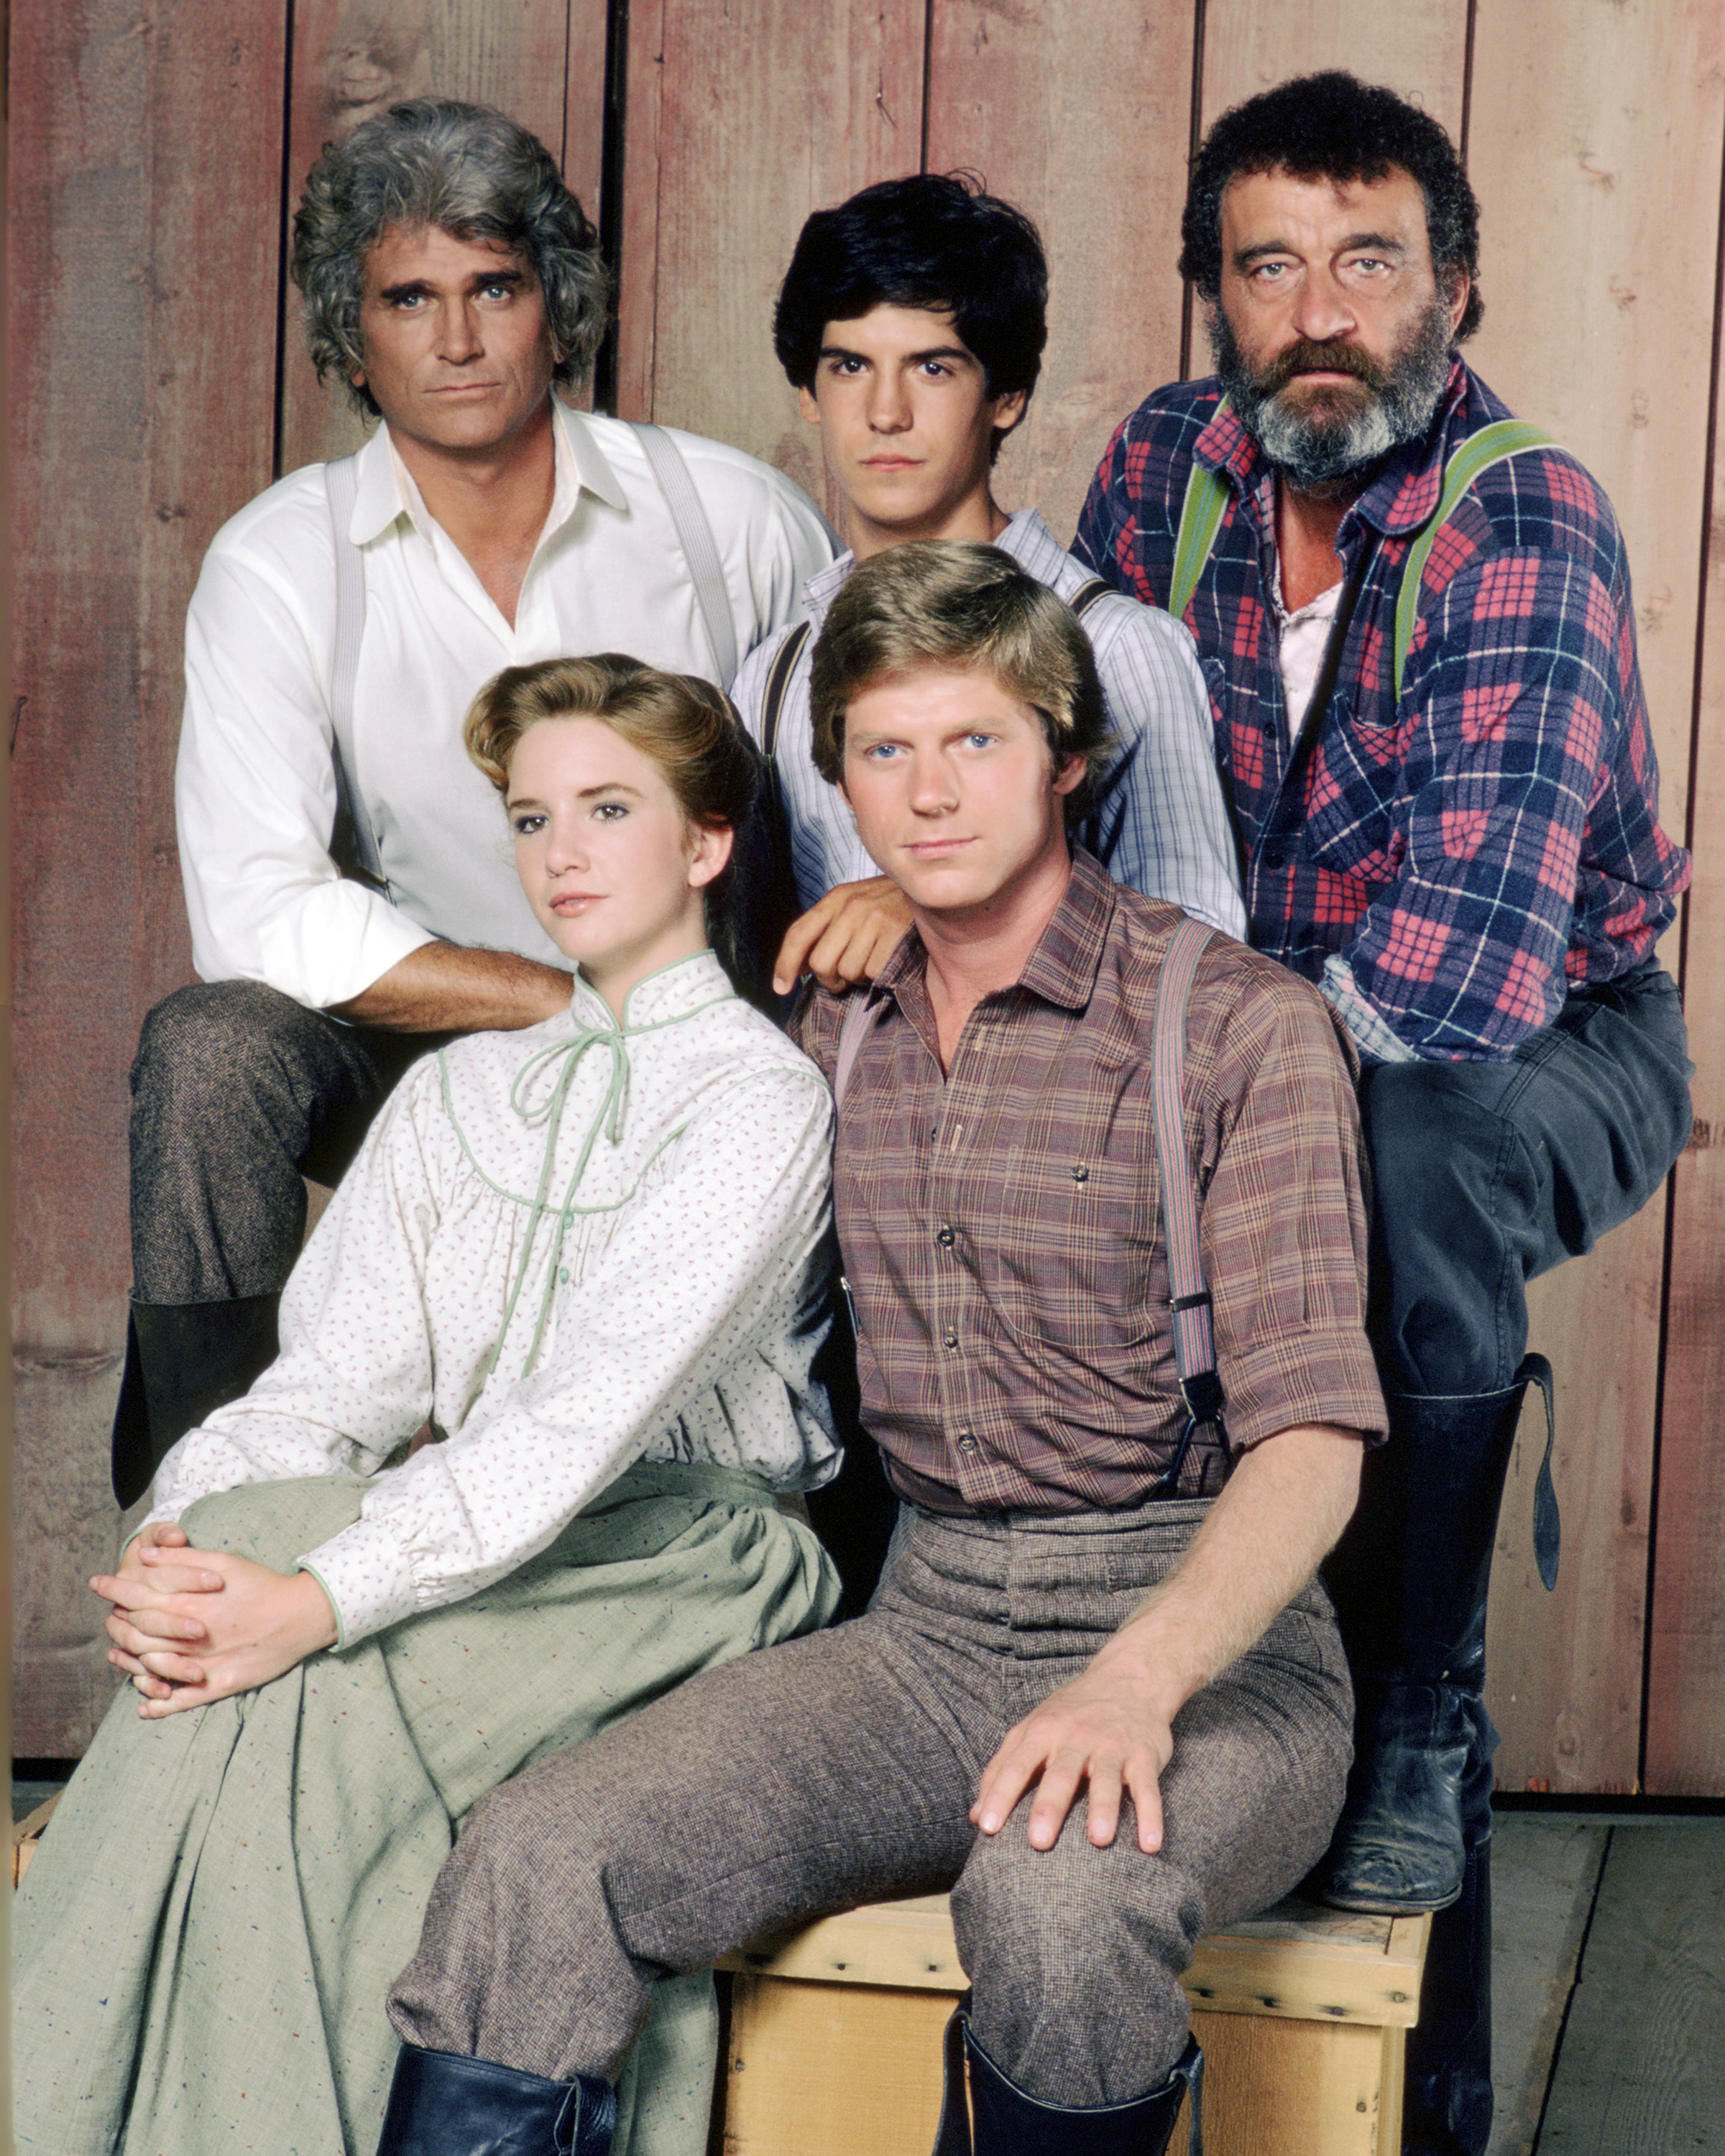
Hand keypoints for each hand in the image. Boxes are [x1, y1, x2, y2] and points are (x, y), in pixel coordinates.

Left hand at [93, 1547, 338, 1716]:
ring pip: (150, 1668)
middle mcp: (187, 1638)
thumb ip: (181, 1560)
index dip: (113, 1589)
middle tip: (107, 1617)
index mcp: (186, 1604)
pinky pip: (180, 1701)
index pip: (135, 1598)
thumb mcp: (223, 1562)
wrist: (300, 1615)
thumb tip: (145, 1555)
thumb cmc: (262, 1585)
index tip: (98, 1583)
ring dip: (128, 1663)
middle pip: (136, 1634)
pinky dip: (158, 1706)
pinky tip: (145, 1706)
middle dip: (116, 1623)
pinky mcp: (217, 1684)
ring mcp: (200, 1664)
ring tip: (116, 1655)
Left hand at [772, 877, 913, 994]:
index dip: (784, 964)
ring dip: (859, 976)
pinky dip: (879, 976)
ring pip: (848, 972)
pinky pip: (873, 973)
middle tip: (844, 976)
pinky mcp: (894, 932)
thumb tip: (798, 968)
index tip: (781, 987)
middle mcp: (851, 905)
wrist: (931, 889)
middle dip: (831, 979)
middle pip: (820, 963)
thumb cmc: (890, 905)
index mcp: (836, 898)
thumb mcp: (854, 907)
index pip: (799, 934)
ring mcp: (873, 918)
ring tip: (872, 960)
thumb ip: (825, 932)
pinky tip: (887, 961)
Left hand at [969, 1635, 1183, 1854]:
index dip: (1001, 1795)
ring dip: (1103, 1809)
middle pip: (1061, 1774)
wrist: (1128, 1678)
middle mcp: (1077, 1738)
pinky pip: (1148, 1788)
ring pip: (1106, 1779)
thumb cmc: (1070, 1713)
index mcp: (1044, 1731)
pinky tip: (1150, 1844)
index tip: (988, 1828)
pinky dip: (1151, 1815)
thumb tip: (976, 1816)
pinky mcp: (1144, 1755)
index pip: (1018, 1765)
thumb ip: (1002, 1769)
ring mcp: (1112, 1746)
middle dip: (1050, 1807)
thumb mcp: (1031, 1728)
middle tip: (1038, 1842)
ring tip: (1099, 1840)